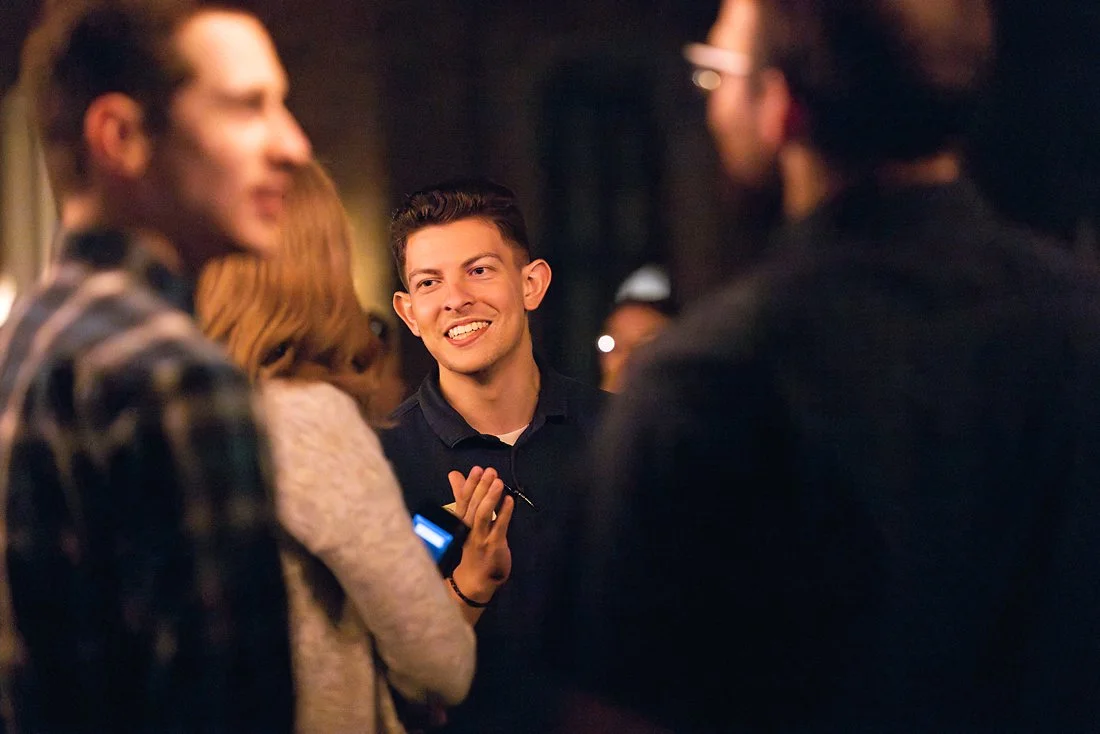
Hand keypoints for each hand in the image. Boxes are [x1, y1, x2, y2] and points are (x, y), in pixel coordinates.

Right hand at [448, 466, 512, 593]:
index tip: (476, 469)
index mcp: (461, 520)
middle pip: (474, 504)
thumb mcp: (466, 519)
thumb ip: (462, 496)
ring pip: (483, 515)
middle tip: (490, 471)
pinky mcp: (493, 545)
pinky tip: (509, 500)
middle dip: (481, 487)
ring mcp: (480, 537)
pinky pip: (499, 527)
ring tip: (498, 482)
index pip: (463, 499)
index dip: (470, 484)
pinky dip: (504, 513)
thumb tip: (455, 474)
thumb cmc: (472, 545)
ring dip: (490, 498)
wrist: (474, 579)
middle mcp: (468, 527)